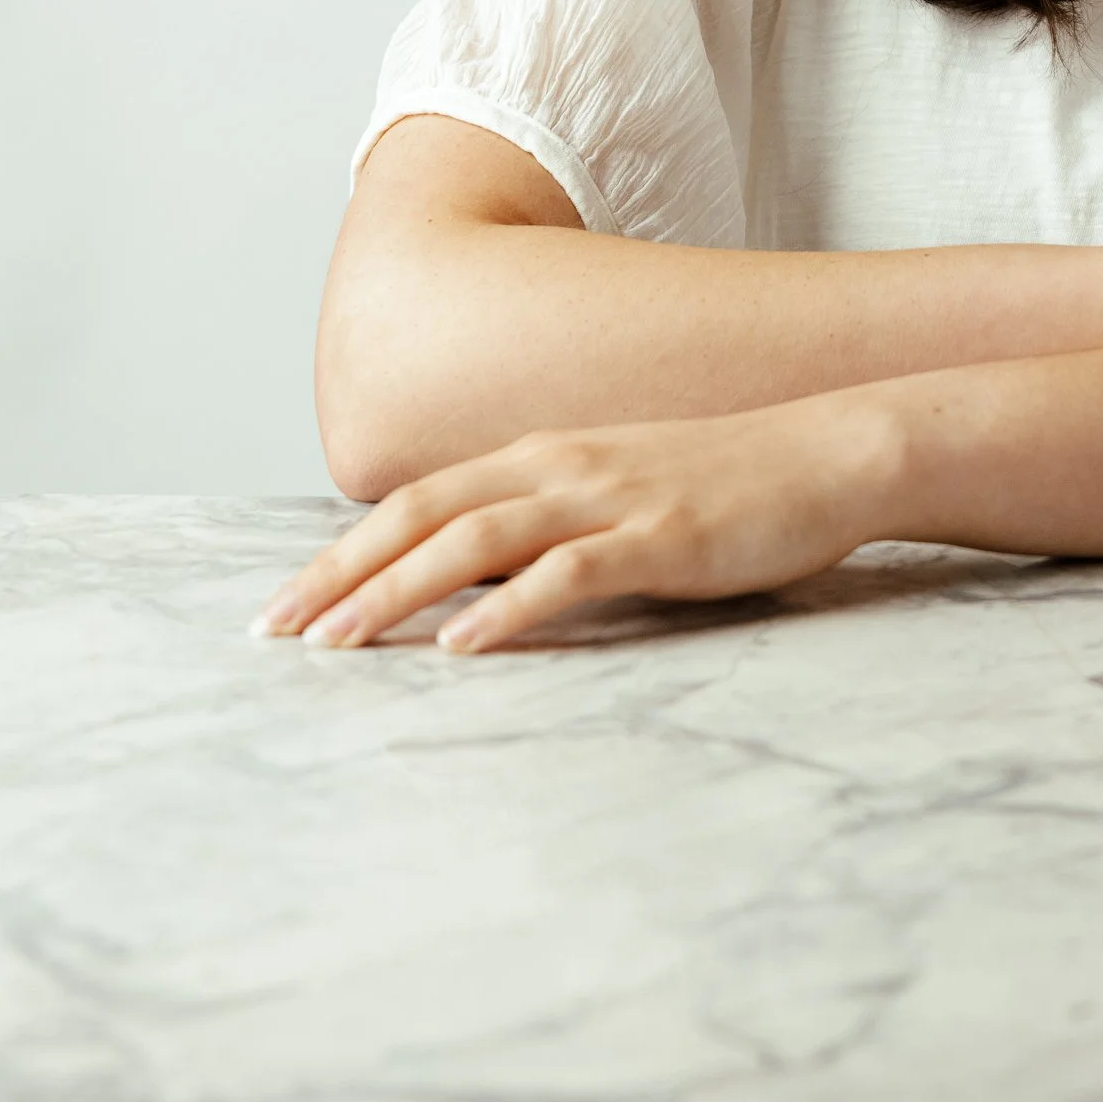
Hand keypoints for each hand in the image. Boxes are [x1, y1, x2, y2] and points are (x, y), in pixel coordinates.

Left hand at [251, 393, 904, 652]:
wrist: (827, 454)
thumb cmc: (722, 484)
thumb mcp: (614, 494)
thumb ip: (542, 528)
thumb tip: (466, 586)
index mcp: (542, 456)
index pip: (416, 502)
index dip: (341, 552)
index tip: (282, 607)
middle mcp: (560, 466)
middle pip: (423, 515)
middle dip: (341, 574)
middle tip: (276, 635)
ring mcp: (608, 497)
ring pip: (476, 539)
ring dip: (398, 591)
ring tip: (339, 643)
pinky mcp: (659, 536)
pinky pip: (567, 573)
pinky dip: (508, 609)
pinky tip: (463, 648)